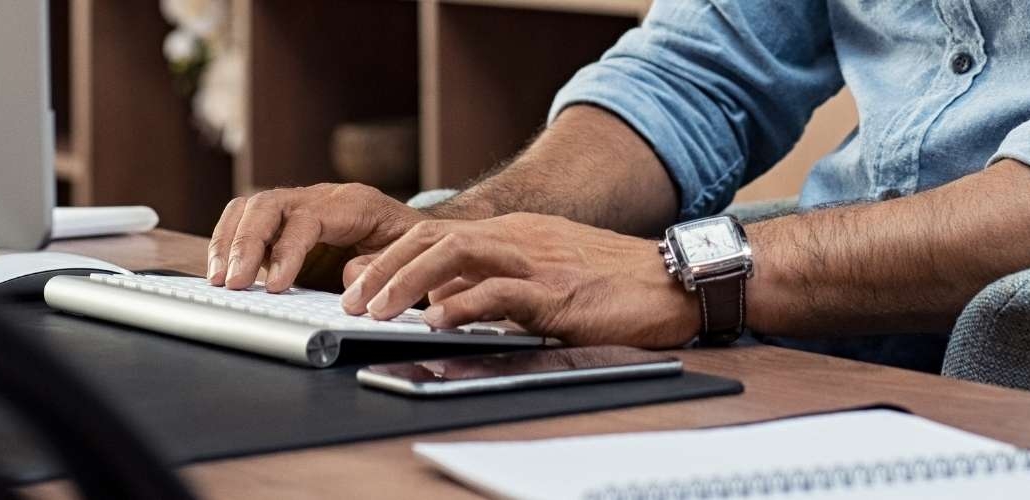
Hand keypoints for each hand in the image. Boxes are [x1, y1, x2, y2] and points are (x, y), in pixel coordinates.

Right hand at [208, 183, 422, 291]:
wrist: (417, 234)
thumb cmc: (412, 246)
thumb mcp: (407, 259)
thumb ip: (379, 268)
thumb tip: (348, 279)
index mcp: (352, 203)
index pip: (307, 218)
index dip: (286, 250)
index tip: (275, 285)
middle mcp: (320, 197)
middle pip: (268, 205)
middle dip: (245, 244)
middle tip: (233, 283)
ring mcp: (299, 205)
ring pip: (250, 208)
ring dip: (228, 242)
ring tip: (220, 279)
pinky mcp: (285, 222)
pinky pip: (248, 220)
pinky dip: (229, 243)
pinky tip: (225, 272)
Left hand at [338, 213, 698, 348]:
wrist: (677, 280)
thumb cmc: (618, 283)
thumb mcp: (550, 275)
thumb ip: (499, 285)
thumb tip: (445, 304)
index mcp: (517, 232)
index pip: (437, 233)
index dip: (391, 255)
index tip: (358, 283)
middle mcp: (520, 237)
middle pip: (433, 238)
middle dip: (384, 268)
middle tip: (352, 301)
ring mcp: (538, 261)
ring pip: (454, 255)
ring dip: (406, 282)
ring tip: (376, 310)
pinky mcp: (557, 292)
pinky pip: (498, 292)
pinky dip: (461, 304)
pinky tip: (437, 322)